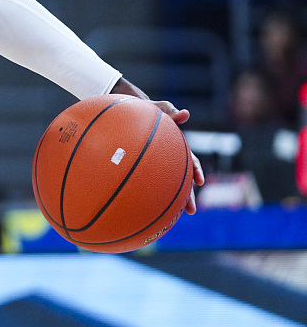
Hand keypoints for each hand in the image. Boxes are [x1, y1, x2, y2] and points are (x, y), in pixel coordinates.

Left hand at [110, 78, 204, 214]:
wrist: (127, 111)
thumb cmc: (144, 109)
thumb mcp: (156, 108)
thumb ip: (168, 111)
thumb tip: (184, 113)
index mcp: (174, 145)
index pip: (189, 160)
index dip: (195, 170)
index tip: (199, 182)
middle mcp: (167, 156)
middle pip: (180, 178)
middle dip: (186, 195)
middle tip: (190, 211)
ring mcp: (155, 163)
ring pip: (163, 184)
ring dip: (169, 200)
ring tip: (169, 218)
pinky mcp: (141, 166)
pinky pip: (144, 182)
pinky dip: (146, 194)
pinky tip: (140, 209)